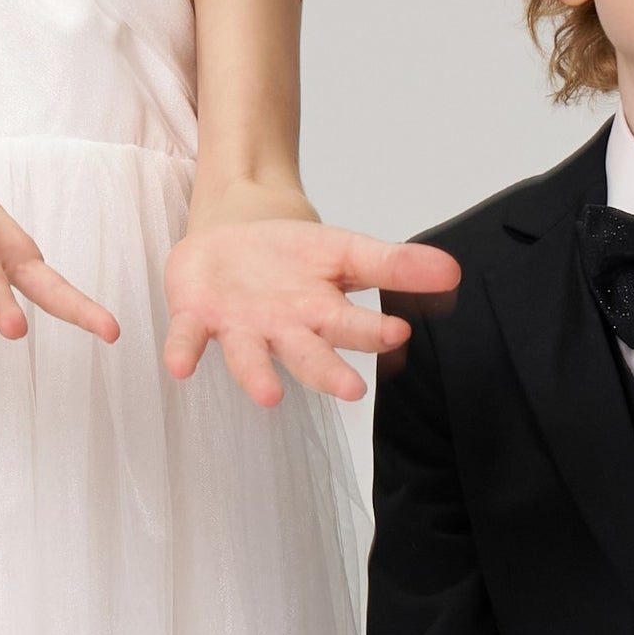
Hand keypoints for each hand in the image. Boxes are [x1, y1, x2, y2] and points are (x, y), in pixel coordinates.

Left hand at [162, 222, 459, 406]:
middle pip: (309, 356)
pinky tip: (180, 366)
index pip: (354, 326)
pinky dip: (184, 351)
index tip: (399, 334)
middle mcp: (284, 331)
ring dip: (258, 377)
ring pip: (251, 357)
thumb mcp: (346, 251)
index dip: (373, 332)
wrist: (233, 237)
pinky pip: (188, 338)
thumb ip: (395, 265)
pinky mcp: (196, 318)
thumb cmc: (292, 256)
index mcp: (323, 315)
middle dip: (328, 373)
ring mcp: (240, 329)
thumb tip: (453, 272)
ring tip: (270, 397)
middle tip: (352, 392)